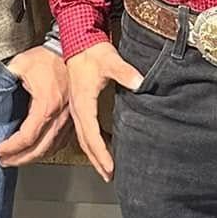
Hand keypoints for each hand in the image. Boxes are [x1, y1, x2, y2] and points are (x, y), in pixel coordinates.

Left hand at [0, 45, 72, 167]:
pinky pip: (61, 141)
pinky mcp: (72, 118)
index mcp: (46, 104)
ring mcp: (68, 118)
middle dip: (20, 158)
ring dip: (33, 157)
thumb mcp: (21, 64)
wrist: (69, 51)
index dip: (12, 147)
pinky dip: (48, 150)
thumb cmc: (47, 58)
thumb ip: (4, 77)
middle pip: (39, 148)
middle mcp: (60, 115)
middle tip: (5, 161)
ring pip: (52, 147)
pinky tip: (38, 151)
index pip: (27, 136)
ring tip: (18, 160)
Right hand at [64, 41, 142, 182]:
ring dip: (93, 154)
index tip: (110, 168)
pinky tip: (100, 148)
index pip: (91, 135)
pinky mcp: (80, 105)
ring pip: (83, 138)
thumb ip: (125, 73)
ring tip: (104, 169)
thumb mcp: (110, 61)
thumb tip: (140, 82)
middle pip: (85, 142)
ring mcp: (76, 108)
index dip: (101, 153)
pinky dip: (91, 143)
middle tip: (108, 176)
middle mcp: (78, 109)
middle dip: (97, 160)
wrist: (78, 41)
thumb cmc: (93, 52)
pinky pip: (84, 130)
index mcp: (83, 103)